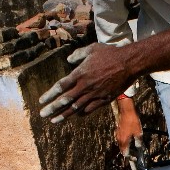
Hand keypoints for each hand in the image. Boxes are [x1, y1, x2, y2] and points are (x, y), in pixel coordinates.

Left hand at [40, 28, 169, 123]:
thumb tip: (69, 60)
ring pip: (75, 108)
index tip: (41, 101)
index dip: (49, 95)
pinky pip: (89, 109)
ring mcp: (94, 94)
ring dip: (64, 115)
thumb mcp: (92, 49)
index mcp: (80, 73)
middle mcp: (84, 86)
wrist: (128, 63)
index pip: (60, 87)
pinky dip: (80, 113)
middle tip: (43, 115)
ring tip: (54, 120)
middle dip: (52, 108)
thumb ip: (78, 55)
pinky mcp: (103, 99)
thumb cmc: (110, 54)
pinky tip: (75, 115)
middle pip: (65, 100)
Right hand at [116, 97, 142, 156]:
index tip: (135, 158)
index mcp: (124, 141)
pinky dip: (125, 142)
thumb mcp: (138, 132)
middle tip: (134, 155)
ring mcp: (117, 134)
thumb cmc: (132, 121)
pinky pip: (121, 139)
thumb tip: (139, 148)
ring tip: (132, 148)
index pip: (125, 153)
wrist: (126, 110)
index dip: (130, 157)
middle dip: (128, 153)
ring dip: (126, 148)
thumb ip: (138, 142)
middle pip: (122, 150)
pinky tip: (129, 140)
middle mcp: (119, 139)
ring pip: (121, 145)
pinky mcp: (118, 130)